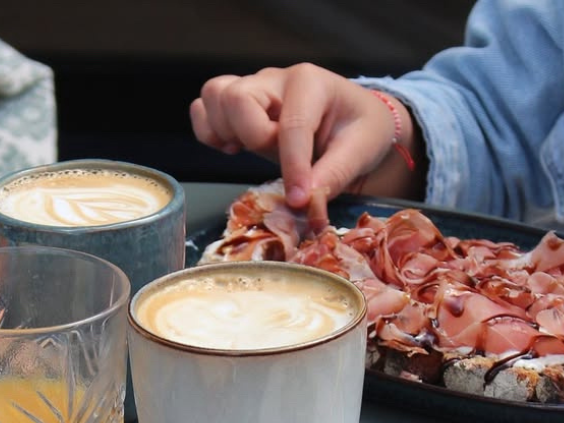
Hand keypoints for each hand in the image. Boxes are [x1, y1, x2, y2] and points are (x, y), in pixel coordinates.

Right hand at [190, 64, 421, 212]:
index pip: (291, 125)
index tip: (300, 199)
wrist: (351, 120)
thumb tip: (305, 201)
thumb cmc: (359, 130)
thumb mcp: (361, 150)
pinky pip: (202, 108)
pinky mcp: (236, 103)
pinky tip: (233, 146)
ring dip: (226, 130)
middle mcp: (276, 79)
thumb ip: (334, 174)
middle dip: (253, 136)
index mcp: (311, 83)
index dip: (293, 167)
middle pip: (237, 99)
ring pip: (214, 96)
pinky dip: (209, 131)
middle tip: (273, 155)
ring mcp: (252, 88)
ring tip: (250, 149)